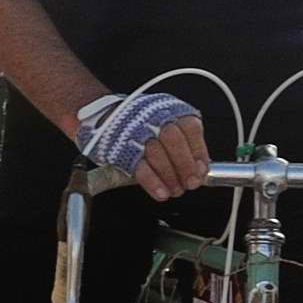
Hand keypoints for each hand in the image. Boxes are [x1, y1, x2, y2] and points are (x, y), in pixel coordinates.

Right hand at [76, 90, 206, 198]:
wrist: (100, 118)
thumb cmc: (137, 123)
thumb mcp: (163, 122)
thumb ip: (182, 140)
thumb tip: (199, 167)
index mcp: (167, 109)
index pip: (190, 129)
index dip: (198, 152)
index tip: (202, 170)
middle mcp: (152, 118)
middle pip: (174, 141)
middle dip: (185, 166)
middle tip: (191, 183)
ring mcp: (135, 133)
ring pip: (158, 155)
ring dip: (170, 177)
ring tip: (175, 190)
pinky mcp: (121, 150)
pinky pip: (140, 168)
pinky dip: (152, 182)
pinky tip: (160, 192)